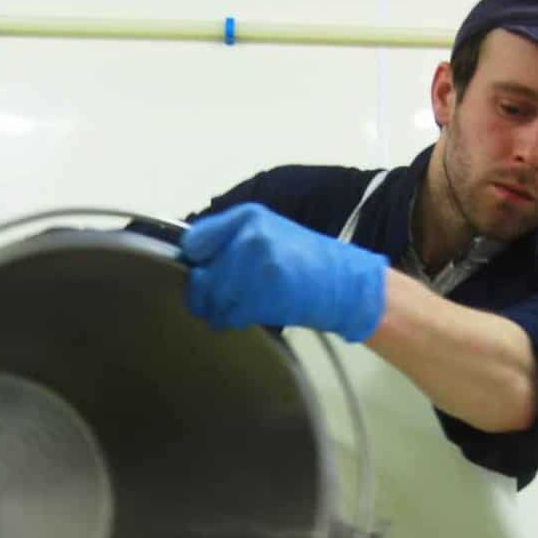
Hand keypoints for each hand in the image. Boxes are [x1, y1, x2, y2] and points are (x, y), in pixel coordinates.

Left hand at [180, 203, 387, 342]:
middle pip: (200, 275)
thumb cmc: (306, 260)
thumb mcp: (268, 233)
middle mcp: (248, 236)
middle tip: (221, 298)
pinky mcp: (262, 295)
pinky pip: (228, 315)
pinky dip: (233, 320)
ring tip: (239, 307)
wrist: (344, 283)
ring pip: (211, 299)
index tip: (207, 272)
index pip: (194, 242)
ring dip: (219, 310)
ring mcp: (255, 266)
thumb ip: (232, 239)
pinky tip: (250, 315)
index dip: (197, 262)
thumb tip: (193, 261)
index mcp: (247, 217)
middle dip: (206, 293)